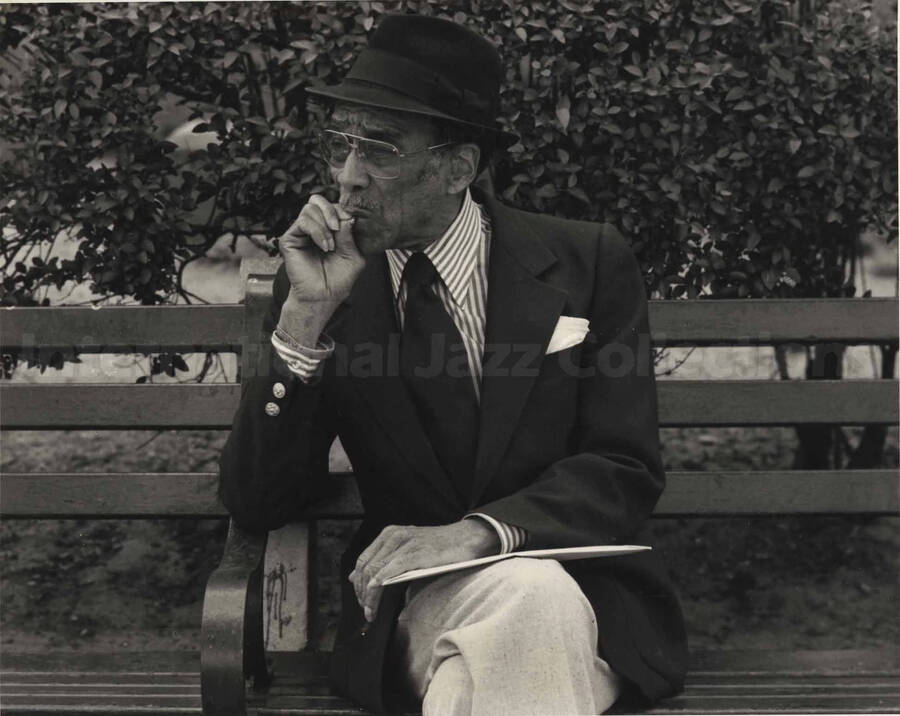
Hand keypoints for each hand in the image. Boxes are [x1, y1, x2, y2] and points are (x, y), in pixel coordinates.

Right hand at [277, 195, 366, 343]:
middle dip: (332, 210)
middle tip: (338, 227)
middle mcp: (314, 227)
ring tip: (330, 246)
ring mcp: (301, 232)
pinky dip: (317, 232)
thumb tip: (347, 216)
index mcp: (329, 228)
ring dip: (325, 226)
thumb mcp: (353, 255)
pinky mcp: (290, 238)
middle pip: (318, 200)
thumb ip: (350, 235)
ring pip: (310, 208)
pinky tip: (324, 247)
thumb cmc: (339, 278)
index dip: (342, 210)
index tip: (352, 224)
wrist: (324, 296)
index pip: (332, 205)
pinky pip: (304, 221)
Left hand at [349, 520, 498, 621]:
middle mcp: (394, 535)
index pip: (363, 560)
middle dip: (361, 593)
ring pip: (374, 572)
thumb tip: (353, 576)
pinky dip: (378, 589)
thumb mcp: (407, 548)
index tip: (362, 601)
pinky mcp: (415, 554)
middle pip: (365, 567)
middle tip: (366, 611)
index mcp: (390, 533)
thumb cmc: (439, 547)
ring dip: (369, 596)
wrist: (467, 538)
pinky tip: (376, 601)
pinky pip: (388, 573)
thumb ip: (383, 560)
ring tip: (371, 612)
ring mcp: (404, 543)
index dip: (358, 583)